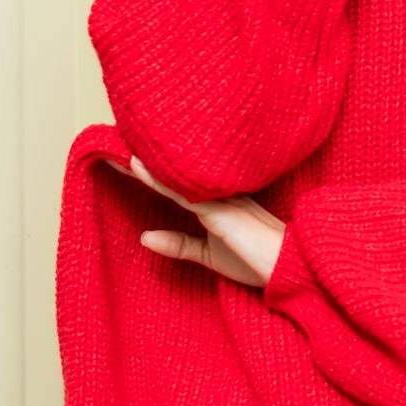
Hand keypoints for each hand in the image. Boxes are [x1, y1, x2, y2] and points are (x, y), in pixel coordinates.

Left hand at [112, 156, 285, 287]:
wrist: (288, 270)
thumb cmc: (257, 261)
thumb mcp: (210, 255)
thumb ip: (180, 244)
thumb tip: (144, 236)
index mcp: (217, 200)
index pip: (176, 181)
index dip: (151, 168)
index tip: (126, 154)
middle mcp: (217, 192)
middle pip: (173, 172)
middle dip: (145, 156)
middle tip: (117, 135)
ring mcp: (219, 199)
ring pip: (174, 175)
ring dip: (144, 161)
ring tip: (117, 143)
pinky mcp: (220, 212)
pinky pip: (182, 191)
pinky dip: (157, 178)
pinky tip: (136, 165)